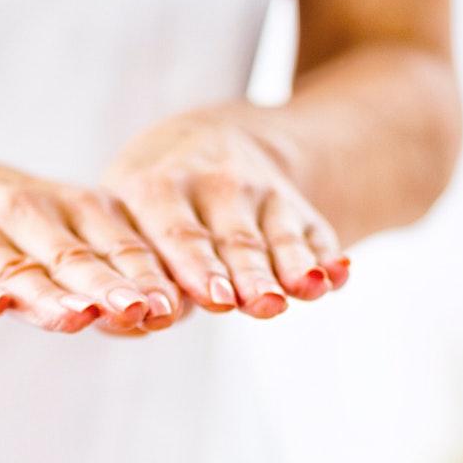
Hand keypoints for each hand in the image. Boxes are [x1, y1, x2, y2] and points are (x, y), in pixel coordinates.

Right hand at [0, 153, 181, 332]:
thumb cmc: (3, 222)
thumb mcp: (56, 226)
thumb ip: (103, 263)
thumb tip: (164, 312)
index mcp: (67, 207)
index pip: (114, 243)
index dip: (143, 274)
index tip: (173, 305)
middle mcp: (24, 214)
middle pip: (72, 258)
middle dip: (106, 286)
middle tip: (139, 310)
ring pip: (18, 271)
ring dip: (48, 294)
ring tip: (77, 315)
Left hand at [103, 111, 349, 318]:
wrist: (205, 141)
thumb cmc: (148, 205)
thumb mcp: (123, 217)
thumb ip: (128, 276)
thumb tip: (124, 322)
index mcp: (154, 187)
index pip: (173, 234)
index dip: (189, 270)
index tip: (201, 304)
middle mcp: (208, 183)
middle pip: (231, 238)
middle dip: (246, 272)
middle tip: (258, 304)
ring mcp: (256, 190)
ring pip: (274, 236)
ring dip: (292, 265)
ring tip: (306, 290)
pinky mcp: (293, 202)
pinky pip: (312, 231)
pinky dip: (325, 256)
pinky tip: (338, 275)